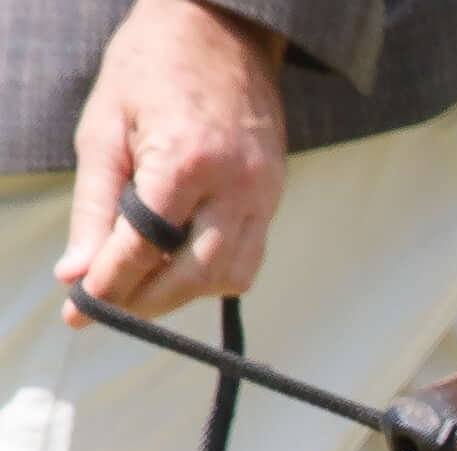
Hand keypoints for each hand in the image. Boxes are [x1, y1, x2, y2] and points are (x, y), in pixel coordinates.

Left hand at [56, 0, 287, 322]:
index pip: (144, 246)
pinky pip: (249, 256)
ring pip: (231, 276)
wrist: (220, 31)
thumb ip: (95, 206)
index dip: (107, 284)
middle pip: (194, 274)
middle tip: (107, 306)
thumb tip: (77, 272)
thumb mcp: (103, 130)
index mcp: (185, 161)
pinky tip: (180, 264)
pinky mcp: (275, 195)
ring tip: (143, 288)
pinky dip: (213, 273)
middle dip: (147, 301)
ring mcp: (264, 193)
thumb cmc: (150, 68)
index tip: (78, 309)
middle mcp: (236, 185)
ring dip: (184, 293)